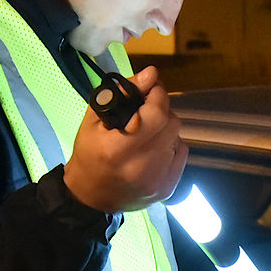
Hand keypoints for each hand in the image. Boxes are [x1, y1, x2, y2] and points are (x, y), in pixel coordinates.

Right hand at [63, 66, 186, 213]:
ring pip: (177, 137)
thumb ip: (123, 93)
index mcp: (118, 149)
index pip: (156, 113)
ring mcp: (157, 180)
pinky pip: (181, 153)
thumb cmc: (89, 154)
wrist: (91, 197)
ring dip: (165, 129)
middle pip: (171, 123)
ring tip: (146, 134)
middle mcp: (141, 167)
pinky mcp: (168, 188)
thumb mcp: (95, 119)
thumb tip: (151, 73)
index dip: (157, 95)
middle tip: (145, 111)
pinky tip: (153, 149)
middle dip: (161, 110)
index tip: (150, 88)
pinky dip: (170, 146)